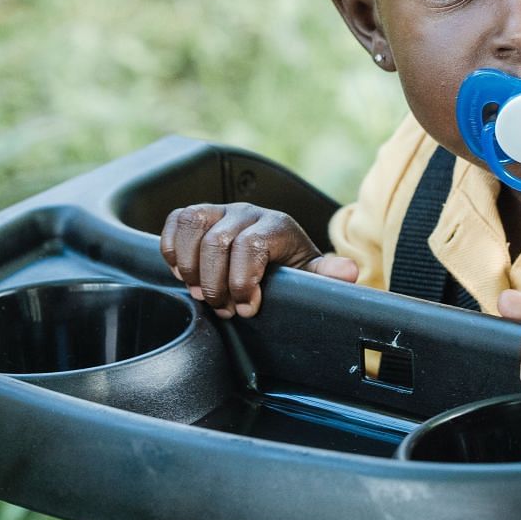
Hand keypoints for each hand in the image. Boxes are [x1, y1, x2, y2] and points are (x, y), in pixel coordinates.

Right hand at [160, 202, 358, 317]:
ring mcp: (222, 210)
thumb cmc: (290, 270)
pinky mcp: (200, 215)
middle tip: (223, 307)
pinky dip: (172, 247)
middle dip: (215, 283)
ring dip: (190, 265)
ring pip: (193, 224)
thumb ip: (325, 276)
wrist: (277, 257)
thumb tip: (349, 272)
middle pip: (218, 241)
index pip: (251, 245)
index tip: (246, 308)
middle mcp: (249, 212)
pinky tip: (182, 271)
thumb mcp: (310, 276)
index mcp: (278, 226)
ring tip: (200, 291)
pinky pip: (177, 220)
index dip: (242, 281)